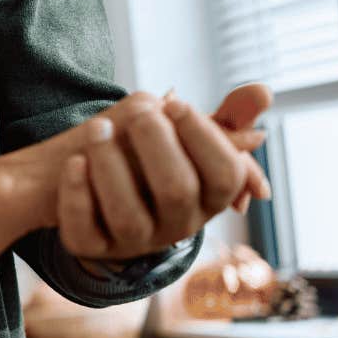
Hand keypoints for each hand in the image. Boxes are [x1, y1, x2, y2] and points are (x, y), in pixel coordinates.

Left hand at [57, 84, 273, 259]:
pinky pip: (84, 230)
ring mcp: (132, 240)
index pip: (225, 175)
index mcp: (207, 198)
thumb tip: (264, 92)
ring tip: (98, 127)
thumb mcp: (182, 135)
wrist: (74, 179)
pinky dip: (78, 192)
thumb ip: (222, 119)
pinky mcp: (89, 245)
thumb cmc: (142, 155)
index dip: (203, 137)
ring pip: (128, 216)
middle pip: (177, 191)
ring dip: (111, 164)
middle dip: (157, 143)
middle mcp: (175, 225)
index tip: (174, 104)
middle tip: (139, 114)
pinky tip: (76, 161)